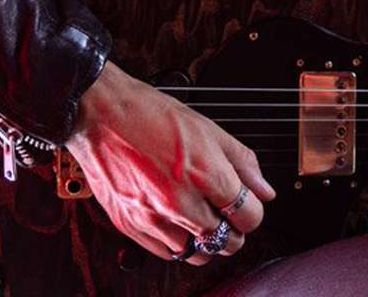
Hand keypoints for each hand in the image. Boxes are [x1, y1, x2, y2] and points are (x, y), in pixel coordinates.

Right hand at [64, 63, 276, 264]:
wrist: (102, 114)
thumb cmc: (152, 115)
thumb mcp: (210, 129)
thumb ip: (243, 163)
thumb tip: (265, 190)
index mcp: (205, 174)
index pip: (249, 217)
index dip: (253, 213)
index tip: (247, 207)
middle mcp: (179, 202)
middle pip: (227, 242)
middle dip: (233, 230)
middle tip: (226, 214)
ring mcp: (152, 217)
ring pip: (197, 254)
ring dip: (205, 240)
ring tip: (200, 218)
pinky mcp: (130, 225)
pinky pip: (166, 253)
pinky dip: (178, 243)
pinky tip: (177, 221)